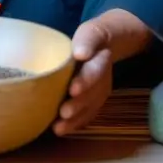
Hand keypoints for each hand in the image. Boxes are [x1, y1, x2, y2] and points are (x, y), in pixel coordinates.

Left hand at [53, 9, 150, 136]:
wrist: (102, 46)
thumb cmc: (89, 39)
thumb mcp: (89, 33)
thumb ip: (87, 40)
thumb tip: (80, 53)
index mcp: (102, 59)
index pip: (96, 70)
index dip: (85, 81)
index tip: (73, 89)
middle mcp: (104, 79)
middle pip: (93, 94)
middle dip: (78, 105)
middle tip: (63, 112)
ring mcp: (100, 92)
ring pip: (90, 108)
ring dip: (75, 119)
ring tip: (59, 127)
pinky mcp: (94, 102)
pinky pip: (87, 115)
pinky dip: (75, 124)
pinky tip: (61, 130)